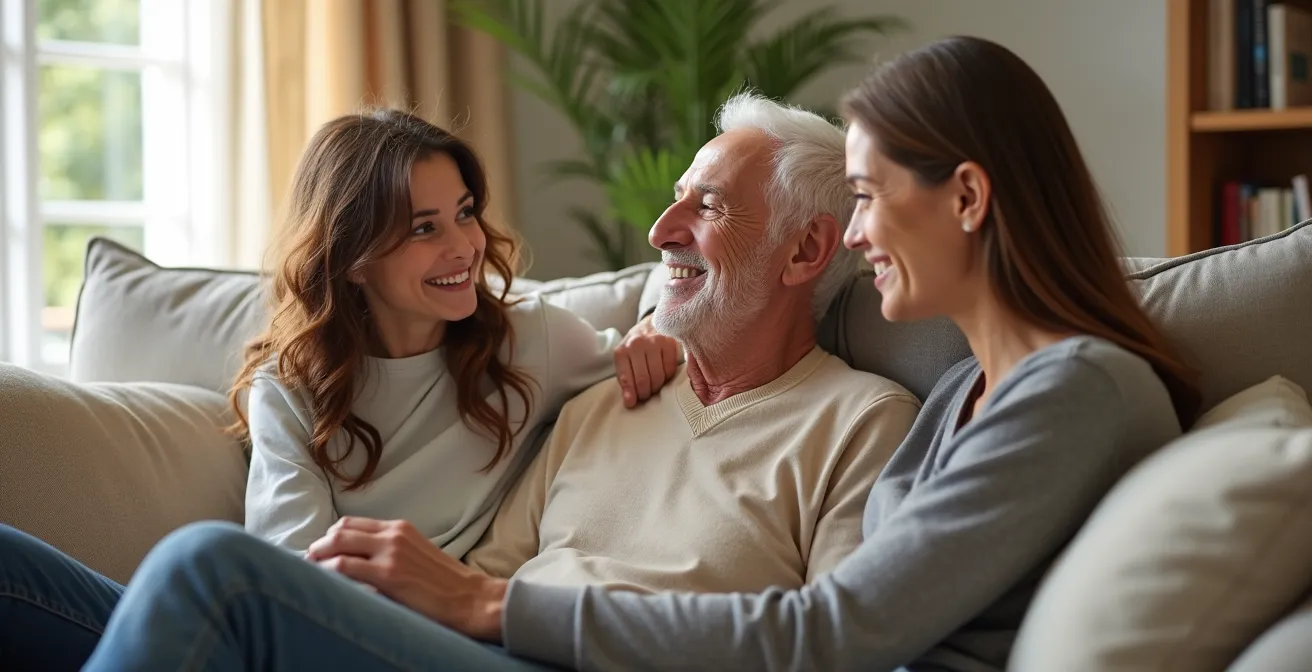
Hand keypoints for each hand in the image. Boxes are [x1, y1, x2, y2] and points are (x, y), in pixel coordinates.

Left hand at [306, 517, 506, 641]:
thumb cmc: (447, 583)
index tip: (322, 550)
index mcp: (400, 527)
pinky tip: (323, 582)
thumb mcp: (418, 554)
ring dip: (318, 557)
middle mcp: (393, 534)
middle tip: (310, 560)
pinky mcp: (388, 574)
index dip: (331, 536)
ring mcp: (390, 553)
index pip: (353, 523)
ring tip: (310, 571)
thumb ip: (393, 550)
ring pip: (338, 544)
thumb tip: (362, 560)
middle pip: (341, 530)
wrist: (472, 598)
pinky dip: (327, 572)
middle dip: (320, 545)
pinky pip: (345, 567)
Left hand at [615, 314, 680, 407]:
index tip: (632, 403)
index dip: (630, 394)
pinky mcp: (670, 343)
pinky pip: (670, 370)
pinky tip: (663, 375)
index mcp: (622, 350)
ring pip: (658, 376)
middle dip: (645, 393)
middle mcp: (637, 344)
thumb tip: (629, 402)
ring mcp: (655, 342)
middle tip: (645, 395)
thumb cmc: (636, 344)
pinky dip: (667, 377)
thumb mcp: (625, 357)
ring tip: (654, 386)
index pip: (626, 378)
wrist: (652, 321)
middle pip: (644, 380)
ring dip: (656, 387)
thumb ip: (625, 378)